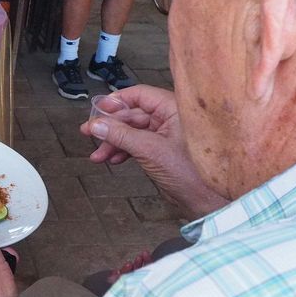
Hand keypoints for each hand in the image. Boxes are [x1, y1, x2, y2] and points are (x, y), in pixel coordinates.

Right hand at [79, 85, 227, 219]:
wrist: (206, 201)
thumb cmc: (192, 174)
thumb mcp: (149, 150)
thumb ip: (120, 135)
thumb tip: (97, 125)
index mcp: (174, 109)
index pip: (139, 95)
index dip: (116, 102)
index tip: (97, 111)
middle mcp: (170, 118)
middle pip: (132, 114)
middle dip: (110, 127)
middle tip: (89, 133)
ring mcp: (165, 135)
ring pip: (131, 132)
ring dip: (113, 142)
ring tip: (98, 155)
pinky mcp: (161, 151)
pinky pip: (136, 145)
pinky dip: (122, 151)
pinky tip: (112, 159)